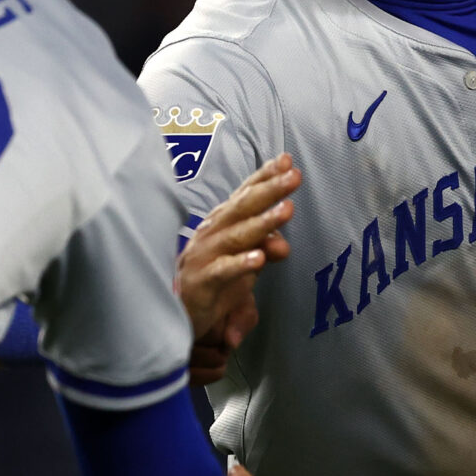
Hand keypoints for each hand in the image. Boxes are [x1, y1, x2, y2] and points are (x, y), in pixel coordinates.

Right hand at [176, 157, 299, 384]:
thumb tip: (283, 243)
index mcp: (223, 224)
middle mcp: (213, 234)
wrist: (182, 314)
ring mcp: (205, 256)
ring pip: (236, 235)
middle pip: (242, 207)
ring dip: (262, 222)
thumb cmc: (215, 281)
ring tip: (286, 210)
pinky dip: (240, 264)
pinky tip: (259, 258)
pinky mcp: (202, 282)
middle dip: (269, 189)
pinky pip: (223, 271)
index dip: (264, 177)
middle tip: (294, 176)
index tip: (286, 160)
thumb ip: (265, 248)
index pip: (245, 195)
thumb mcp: (246, 262)